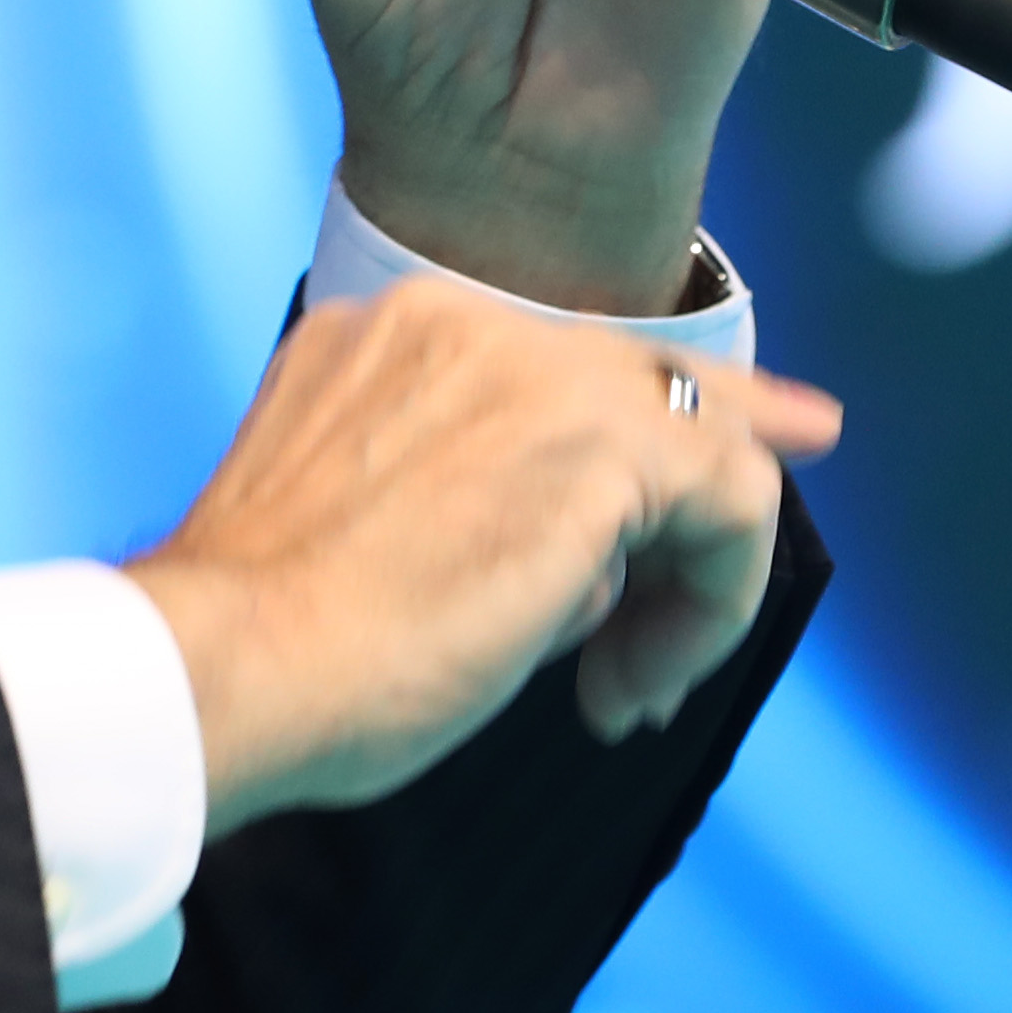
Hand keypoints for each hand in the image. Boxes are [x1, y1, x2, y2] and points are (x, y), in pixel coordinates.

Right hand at [123, 275, 845, 826]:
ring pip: (697, 446)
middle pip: (646, 374)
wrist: (225, 666)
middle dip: (727, 442)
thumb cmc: (265, 646)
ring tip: (624, 687)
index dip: (645, 398)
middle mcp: (467, 325)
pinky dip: (711, 607)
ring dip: (682, 585)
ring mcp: (539, 374)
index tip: (715, 438)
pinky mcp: (603, 447)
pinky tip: (636, 683)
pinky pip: (731, 504)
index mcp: (391, 335)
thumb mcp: (357, 521)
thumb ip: (461, 495)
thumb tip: (584, 565)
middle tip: (786, 475)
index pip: (556, 357)